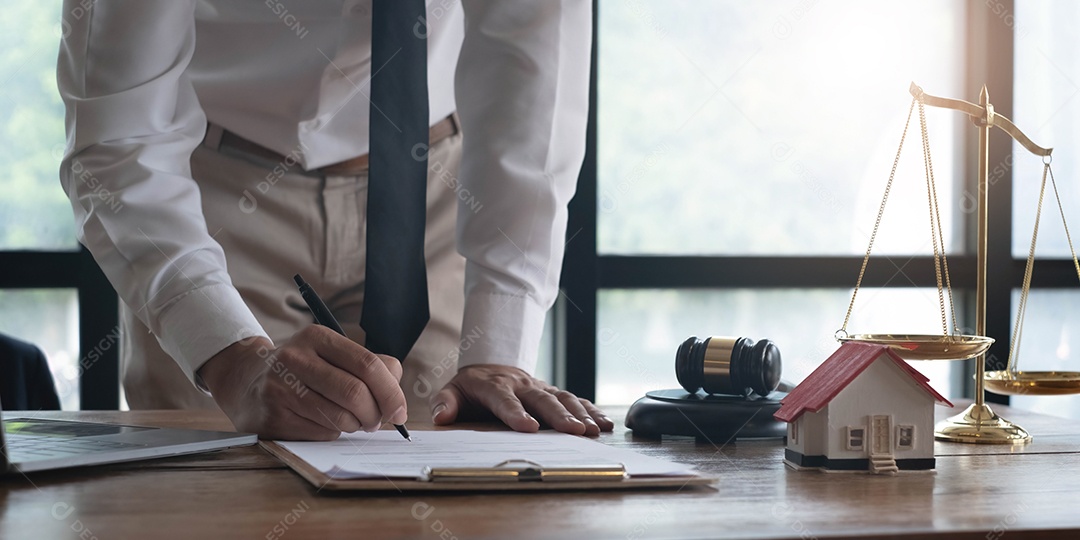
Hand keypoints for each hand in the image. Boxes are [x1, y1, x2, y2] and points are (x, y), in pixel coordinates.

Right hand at [197, 326, 407, 439]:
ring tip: (353, 422)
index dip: (391, 391)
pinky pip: (321, 432)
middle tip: (378, 421)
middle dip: (376, 414)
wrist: (246, 382)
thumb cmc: (303, 370)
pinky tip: (325, 423)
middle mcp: (296, 358)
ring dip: (356, 426)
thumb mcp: (331, 354)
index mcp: (317, 337)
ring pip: (340, 417)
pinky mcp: (274, 417)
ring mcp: (281, 388)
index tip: (400, 411)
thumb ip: (370, 365)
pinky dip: (334, 433)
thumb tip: (397, 392)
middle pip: (355, 393)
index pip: (367, 364)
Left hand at [429, 364, 613, 435]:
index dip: (516, 414)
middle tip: (575, 431)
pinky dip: (591, 410)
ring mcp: (541, 388)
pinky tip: (605, 424)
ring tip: (594, 431)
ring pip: (563, 398)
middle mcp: (522, 385)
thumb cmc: (473, 386)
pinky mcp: (553, 392)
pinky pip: (575, 399)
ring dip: (580, 414)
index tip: (528, 428)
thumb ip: (446, 403)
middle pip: (542, 400)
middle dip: (559, 415)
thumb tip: (441, 416)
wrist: (493, 365)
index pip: (505, 400)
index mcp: (496, 386)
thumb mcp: (453, 390)